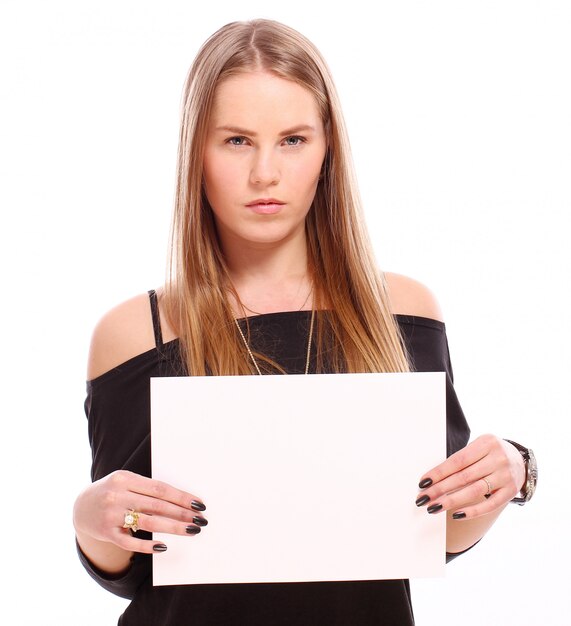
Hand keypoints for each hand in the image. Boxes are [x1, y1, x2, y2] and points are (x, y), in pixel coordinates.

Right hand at [73, 470, 207, 554]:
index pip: (159, 489)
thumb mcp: (125, 481)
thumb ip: (146, 488)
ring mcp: (111, 516)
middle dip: (181, 514)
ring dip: (173, 528)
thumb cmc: (112, 491)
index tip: (198, 504)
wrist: (80, 506)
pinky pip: (131, 542)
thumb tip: (180, 501)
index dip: (181, 497)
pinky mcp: (107, 534)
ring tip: (191, 531)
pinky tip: (163, 546)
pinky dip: (148, 545)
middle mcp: (117, 496)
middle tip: (200, 520)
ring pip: (148, 523)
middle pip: (157, 506)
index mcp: (124, 478)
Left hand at [415, 434, 525, 518]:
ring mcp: (506, 476)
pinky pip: (490, 505)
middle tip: (423, 498)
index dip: (439, 472)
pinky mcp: (511, 491)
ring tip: (434, 507)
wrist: (521, 459)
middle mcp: (498, 458)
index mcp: (487, 443)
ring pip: (474, 491)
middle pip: (463, 477)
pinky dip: (473, 511)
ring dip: (451, 501)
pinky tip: (457, 514)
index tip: (423, 482)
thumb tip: (434, 479)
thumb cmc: (490, 453)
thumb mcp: (479, 447)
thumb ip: (462, 460)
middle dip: (440, 489)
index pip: (458, 461)